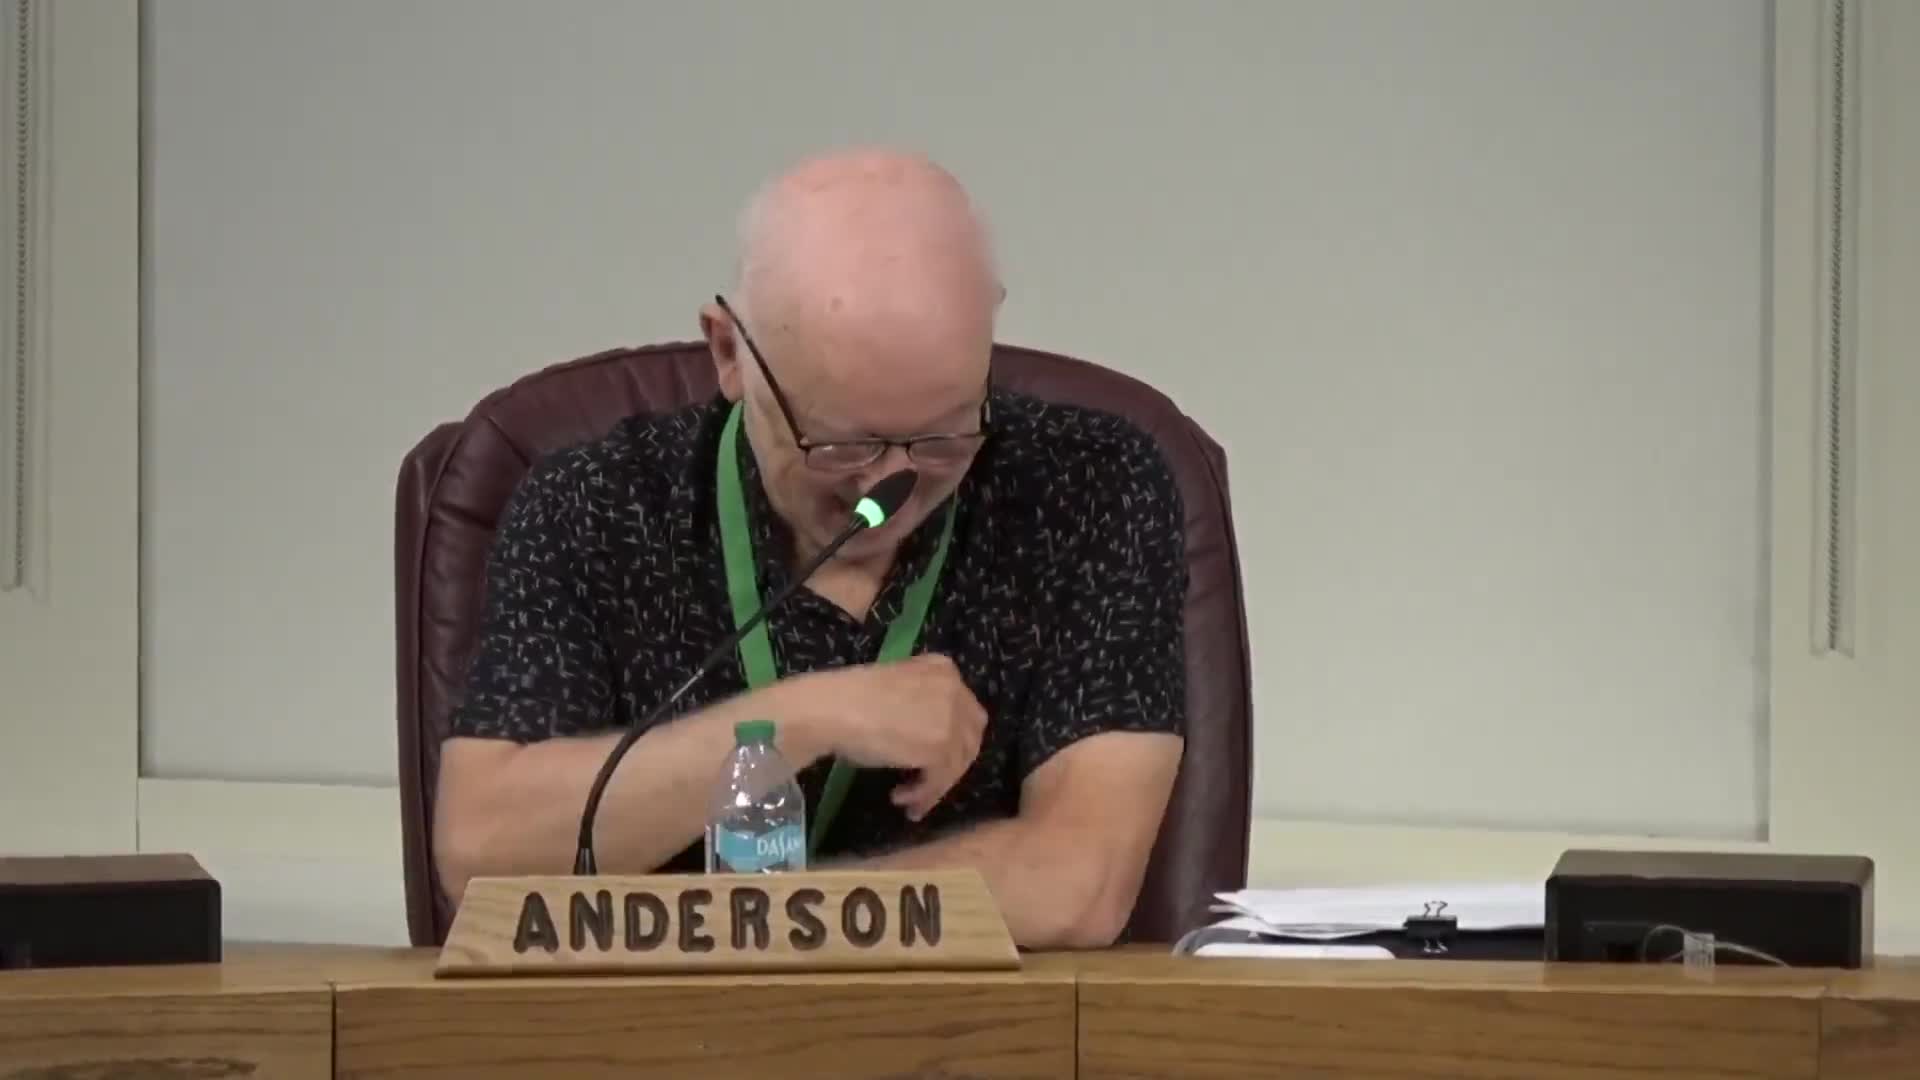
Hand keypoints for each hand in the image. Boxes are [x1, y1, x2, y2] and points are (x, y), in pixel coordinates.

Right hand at [799, 654, 986, 821]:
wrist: (831, 708)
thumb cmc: (850, 697)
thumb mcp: (898, 686)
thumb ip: (923, 703)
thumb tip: (928, 737)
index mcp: (944, 669)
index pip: (965, 711)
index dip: (953, 739)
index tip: (932, 758)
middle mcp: (954, 691)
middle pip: (969, 738)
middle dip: (951, 764)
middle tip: (927, 783)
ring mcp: (951, 720)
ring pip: (956, 764)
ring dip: (934, 786)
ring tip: (908, 799)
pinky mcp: (940, 749)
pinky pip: (940, 781)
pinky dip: (924, 795)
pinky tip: (902, 799)